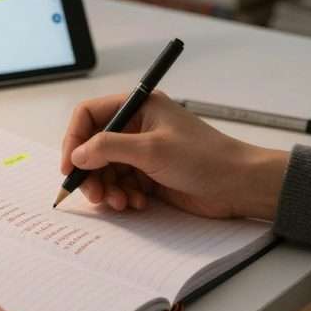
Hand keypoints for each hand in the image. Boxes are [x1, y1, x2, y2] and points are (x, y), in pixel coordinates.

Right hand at [61, 92, 288, 219]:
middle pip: (93, 146)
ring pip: (105, 169)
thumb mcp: (151, 150)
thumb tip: (77, 155)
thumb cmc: (204, 158)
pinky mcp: (149, 174)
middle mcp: (137, 126)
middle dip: (91, 172)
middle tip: (93, 194)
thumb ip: (108, 148)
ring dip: (107, 188)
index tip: (70, 166)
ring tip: (120, 202)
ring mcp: (142, 152)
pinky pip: (120, 184)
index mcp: (138, 107)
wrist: (240, 186)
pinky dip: (122, 195)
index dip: (74, 139)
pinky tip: (135, 203)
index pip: (89, 115)